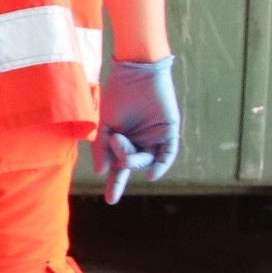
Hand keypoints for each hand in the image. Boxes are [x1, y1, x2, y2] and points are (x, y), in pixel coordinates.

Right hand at [95, 56, 180, 203]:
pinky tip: (151, 174)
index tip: (110, 200)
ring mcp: (156, 137)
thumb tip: (103, 173)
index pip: (120, 167)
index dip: (116, 184)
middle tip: (114, 143)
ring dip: (136, 161)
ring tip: (123, 149)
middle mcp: (141, 141)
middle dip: (123, 162)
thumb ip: (102, 149)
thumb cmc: (117, 94)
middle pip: (133, 164)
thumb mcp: (104, 125)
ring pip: (148, 159)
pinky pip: (168, 153)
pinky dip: (161, 165)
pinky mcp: (169, 131)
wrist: (135, 72)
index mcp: (124, 141)